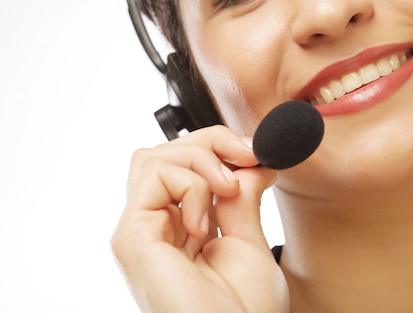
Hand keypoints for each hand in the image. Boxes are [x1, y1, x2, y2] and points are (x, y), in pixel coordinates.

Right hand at [110, 125, 288, 312]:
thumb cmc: (243, 311)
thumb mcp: (249, 241)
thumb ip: (242, 199)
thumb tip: (251, 162)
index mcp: (180, 226)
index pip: (184, 163)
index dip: (219, 147)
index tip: (256, 155)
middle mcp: (155, 225)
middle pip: (165, 151)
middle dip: (211, 143)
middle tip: (247, 159)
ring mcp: (140, 230)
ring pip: (154, 157)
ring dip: (200, 161)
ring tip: (227, 193)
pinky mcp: (131, 237)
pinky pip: (153, 177)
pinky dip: (190, 184)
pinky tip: (205, 223)